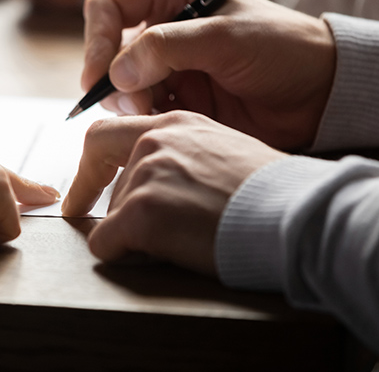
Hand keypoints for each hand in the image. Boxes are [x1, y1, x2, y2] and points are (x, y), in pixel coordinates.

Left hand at [62, 111, 284, 274]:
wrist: (297, 216)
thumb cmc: (273, 194)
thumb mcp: (224, 152)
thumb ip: (184, 155)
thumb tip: (159, 181)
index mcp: (175, 123)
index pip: (106, 135)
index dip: (89, 168)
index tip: (82, 192)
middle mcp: (154, 142)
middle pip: (107, 180)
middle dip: (111, 207)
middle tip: (118, 232)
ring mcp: (145, 175)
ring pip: (112, 215)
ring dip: (136, 235)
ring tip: (185, 240)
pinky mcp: (141, 212)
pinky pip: (106, 243)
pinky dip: (122, 255)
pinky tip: (159, 255)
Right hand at [82, 0, 336, 149]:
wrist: (322, 94)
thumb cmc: (283, 49)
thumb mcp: (224, 38)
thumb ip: (166, 48)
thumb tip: (116, 74)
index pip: (109, 8)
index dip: (96, 40)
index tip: (98, 77)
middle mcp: (163, 28)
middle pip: (107, 53)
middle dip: (114, 81)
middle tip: (135, 104)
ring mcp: (169, 68)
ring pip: (121, 88)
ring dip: (131, 105)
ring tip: (159, 114)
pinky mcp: (179, 101)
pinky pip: (143, 113)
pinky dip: (146, 123)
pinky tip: (169, 127)